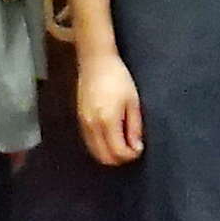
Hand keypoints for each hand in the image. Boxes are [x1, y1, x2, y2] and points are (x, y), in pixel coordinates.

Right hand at [73, 46, 146, 166]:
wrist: (95, 62)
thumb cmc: (118, 77)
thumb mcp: (132, 101)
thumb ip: (134, 127)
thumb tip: (136, 147)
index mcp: (108, 121)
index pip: (118, 152)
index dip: (131, 155)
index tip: (140, 148)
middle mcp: (92, 126)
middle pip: (105, 158)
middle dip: (120, 159)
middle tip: (132, 149)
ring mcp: (83, 124)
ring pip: (95, 153)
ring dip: (110, 154)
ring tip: (123, 143)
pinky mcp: (80, 120)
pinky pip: (89, 143)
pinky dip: (100, 147)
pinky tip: (111, 137)